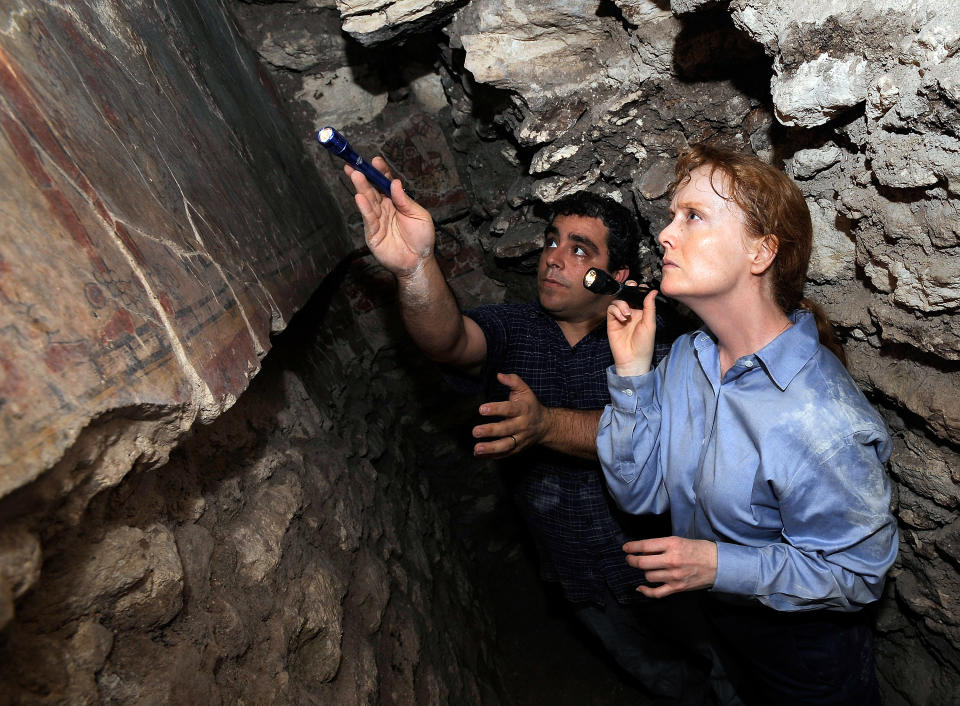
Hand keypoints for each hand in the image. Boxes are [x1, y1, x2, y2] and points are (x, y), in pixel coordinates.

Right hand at [346, 157, 434, 276]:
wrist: (419, 262)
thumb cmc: (421, 238)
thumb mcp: (419, 215)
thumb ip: (405, 200)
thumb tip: (395, 183)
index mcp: (396, 202)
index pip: (385, 184)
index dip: (380, 172)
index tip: (375, 161)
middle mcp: (385, 209)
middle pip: (372, 190)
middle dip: (364, 177)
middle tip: (356, 165)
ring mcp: (378, 220)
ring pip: (368, 201)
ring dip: (361, 188)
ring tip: (355, 175)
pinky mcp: (373, 233)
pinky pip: (368, 218)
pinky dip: (364, 207)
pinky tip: (359, 197)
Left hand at [471, 373, 544, 456]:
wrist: (546, 425)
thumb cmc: (530, 405)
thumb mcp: (525, 390)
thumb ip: (513, 381)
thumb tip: (499, 375)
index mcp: (523, 410)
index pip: (509, 409)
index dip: (495, 409)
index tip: (481, 409)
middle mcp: (522, 425)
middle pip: (506, 429)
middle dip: (490, 431)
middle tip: (475, 431)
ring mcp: (520, 439)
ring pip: (506, 446)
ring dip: (491, 448)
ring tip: (477, 448)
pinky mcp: (517, 449)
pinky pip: (504, 454)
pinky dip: (492, 456)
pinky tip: (478, 454)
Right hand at [606, 286, 657, 374]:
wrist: (633, 358)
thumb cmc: (644, 344)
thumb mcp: (650, 324)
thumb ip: (650, 307)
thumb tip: (653, 291)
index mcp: (642, 312)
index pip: (638, 296)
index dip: (638, 289)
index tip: (640, 286)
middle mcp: (631, 312)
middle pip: (626, 295)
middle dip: (627, 290)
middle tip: (630, 289)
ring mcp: (621, 316)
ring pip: (618, 301)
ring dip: (622, 304)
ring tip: (627, 314)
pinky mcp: (612, 321)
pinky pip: (611, 309)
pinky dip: (616, 310)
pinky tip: (622, 318)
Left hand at [623, 536, 717, 597]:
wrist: (718, 564)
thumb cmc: (698, 549)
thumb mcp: (679, 540)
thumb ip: (662, 545)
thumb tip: (643, 550)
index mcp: (672, 544)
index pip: (645, 545)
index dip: (632, 547)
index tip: (625, 548)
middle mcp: (671, 560)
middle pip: (642, 563)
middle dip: (631, 560)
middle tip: (629, 559)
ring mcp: (674, 576)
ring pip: (648, 576)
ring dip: (644, 572)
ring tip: (647, 569)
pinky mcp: (677, 588)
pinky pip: (656, 593)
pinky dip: (645, 591)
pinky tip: (640, 588)